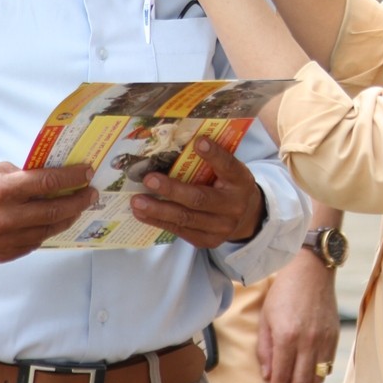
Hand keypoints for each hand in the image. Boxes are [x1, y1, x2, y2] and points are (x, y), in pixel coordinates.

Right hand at [0, 162, 97, 261]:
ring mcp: (3, 240)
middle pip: (54, 211)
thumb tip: (49, 177)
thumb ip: (21, 175)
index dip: (72, 177)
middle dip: (78, 201)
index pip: (47, 183)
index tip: (86, 173)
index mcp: (2, 191)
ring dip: (66, 218)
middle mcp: (5, 218)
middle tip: (90, 193)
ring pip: (47, 231)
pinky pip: (33, 243)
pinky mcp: (1, 254)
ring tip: (77, 208)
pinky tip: (53, 222)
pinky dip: (46, 232)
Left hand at [129, 139, 265, 247]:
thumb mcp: (229, 170)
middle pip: (200, 199)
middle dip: (172, 190)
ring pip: (185, 219)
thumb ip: (212, 161)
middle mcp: (233, 206)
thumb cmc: (229, 185)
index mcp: (240, 181)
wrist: (246, 217)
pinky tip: (142, 213)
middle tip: (149, 179)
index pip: (228, 166)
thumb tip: (178, 142)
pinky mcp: (207, 241)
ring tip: (137, 201)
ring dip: (158, 210)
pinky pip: (180, 231)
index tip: (198, 141)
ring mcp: (220, 227)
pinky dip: (158, 222)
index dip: (214, 155)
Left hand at [256, 252, 340, 382]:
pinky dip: (318, 376)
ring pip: (316, 377)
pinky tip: (308, 376)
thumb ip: (265, 349)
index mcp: (287, 337)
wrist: (311, 270)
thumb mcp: (266, 318)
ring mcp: (323, 340)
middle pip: (300, 382)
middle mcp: (308, 342)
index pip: (281, 376)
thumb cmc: (284, 291)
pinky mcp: (334, 336)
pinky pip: (327, 366)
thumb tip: (268, 376)